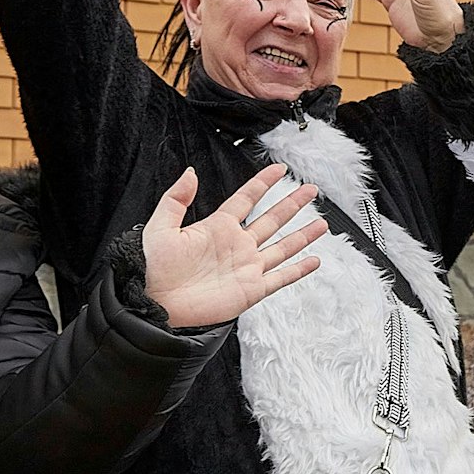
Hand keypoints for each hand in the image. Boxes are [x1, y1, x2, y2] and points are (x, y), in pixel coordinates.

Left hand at [142, 165, 327, 327]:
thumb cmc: (152, 268)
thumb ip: (176, 199)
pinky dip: (299, 270)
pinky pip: (280, 278)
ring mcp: (246, 267)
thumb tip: (190, 172)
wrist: (153, 304)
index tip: (279, 169)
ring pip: (282, 247)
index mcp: (218, 227)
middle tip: (310, 190)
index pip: (247, 199)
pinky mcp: (250, 290)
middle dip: (292, 204)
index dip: (263, 183)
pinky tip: (313, 261)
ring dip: (302, 235)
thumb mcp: (160, 226)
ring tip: (321, 223)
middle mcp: (237, 246)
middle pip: (272, 219)